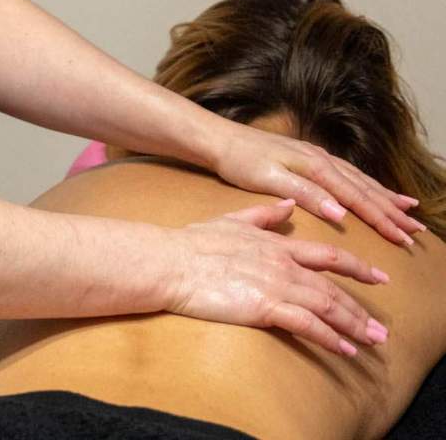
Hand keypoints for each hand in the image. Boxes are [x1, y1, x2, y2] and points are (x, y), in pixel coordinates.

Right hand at [167, 200, 389, 354]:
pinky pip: (306, 324)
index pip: (326, 255)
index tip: (378, 277)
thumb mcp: (232, 220)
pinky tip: (344, 349)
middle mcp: (283, 263)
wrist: (172, 261)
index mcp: (276, 244)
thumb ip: (264, 214)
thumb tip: (288, 205)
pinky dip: (329, 337)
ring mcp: (276, 284)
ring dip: (352, 325)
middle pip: (332, 286)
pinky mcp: (265, 306)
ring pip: (326, 305)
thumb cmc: (194, 243)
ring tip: (371, 342)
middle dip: (360, 309)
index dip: (355, 266)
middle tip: (382, 329)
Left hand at [209, 120, 423, 244]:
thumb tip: (341, 214)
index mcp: (315, 167)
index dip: (382, 219)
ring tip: (408, 209)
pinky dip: (365, 184)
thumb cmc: (241, 160)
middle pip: (364, 188)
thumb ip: (306, 194)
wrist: (220, 138)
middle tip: (416, 231)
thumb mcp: (269, 179)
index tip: (403, 238)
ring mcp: (316, 157)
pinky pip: (346, 174)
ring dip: (384, 196)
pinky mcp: (309, 158)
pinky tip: (372, 190)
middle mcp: (321, 159)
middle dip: (391, 210)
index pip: (356, 197)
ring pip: (359, 180)